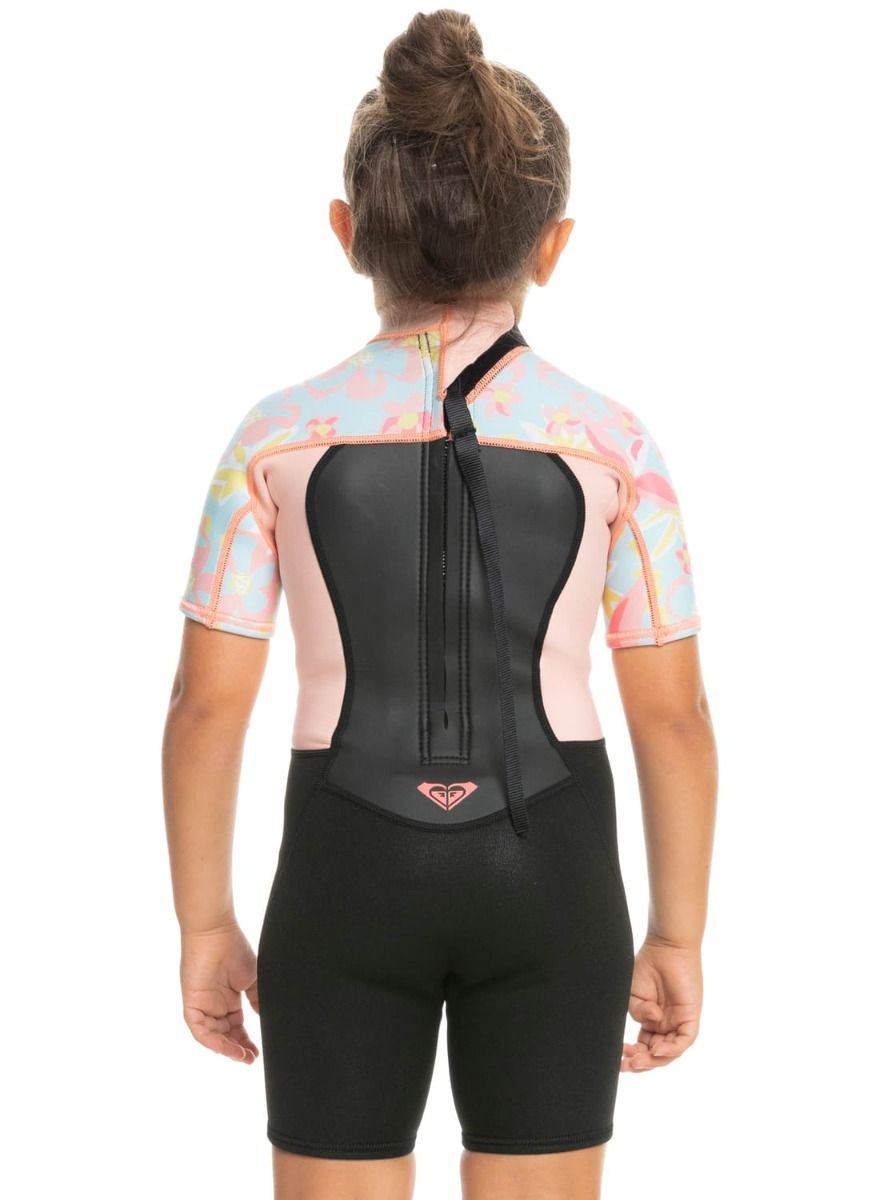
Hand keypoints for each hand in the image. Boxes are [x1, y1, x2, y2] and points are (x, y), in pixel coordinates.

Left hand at [180, 922, 259, 1063]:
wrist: (216, 932)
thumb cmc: (234, 949)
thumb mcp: (252, 979)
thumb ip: (258, 999)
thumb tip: (266, 1018)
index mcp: (228, 998)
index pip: (236, 1027)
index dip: (246, 1041)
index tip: (256, 1053)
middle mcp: (214, 1005)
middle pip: (224, 1035)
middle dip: (237, 1049)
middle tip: (250, 1058)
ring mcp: (202, 1005)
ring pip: (212, 1036)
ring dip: (226, 1049)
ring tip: (242, 1056)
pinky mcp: (192, 1004)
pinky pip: (199, 1030)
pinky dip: (212, 1041)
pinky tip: (226, 1048)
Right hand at [621, 935, 701, 1071]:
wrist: (665, 947)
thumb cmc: (648, 965)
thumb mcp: (633, 993)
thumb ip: (638, 1012)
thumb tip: (652, 1021)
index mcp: (652, 1021)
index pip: (643, 1046)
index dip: (632, 1056)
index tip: (619, 1060)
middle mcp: (666, 1025)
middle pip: (656, 1054)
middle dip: (641, 1063)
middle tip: (626, 1065)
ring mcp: (679, 1022)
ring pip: (670, 1052)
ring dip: (654, 1059)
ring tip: (637, 1060)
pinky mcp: (690, 1017)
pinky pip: (683, 1041)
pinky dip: (671, 1048)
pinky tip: (656, 1049)